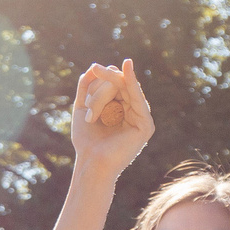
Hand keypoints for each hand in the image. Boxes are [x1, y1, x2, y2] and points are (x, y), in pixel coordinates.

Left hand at [69, 59, 152, 174]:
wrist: (91, 163)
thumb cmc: (86, 139)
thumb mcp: (82, 106)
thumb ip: (87, 85)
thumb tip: (95, 65)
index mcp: (121, 106)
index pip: (113, 80)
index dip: (100, 79)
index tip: (87, 85)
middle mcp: (133, 110)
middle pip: (118, 81)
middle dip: (99, 92)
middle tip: (87, 109)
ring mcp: (141, 117)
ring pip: (124, 87)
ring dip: (102, 99)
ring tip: (92, 118)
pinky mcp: (146, 125)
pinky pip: (137, 98)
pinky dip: (131, 82)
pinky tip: (127, 67)